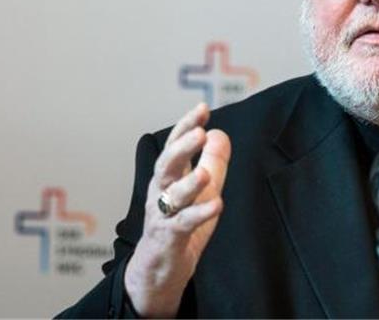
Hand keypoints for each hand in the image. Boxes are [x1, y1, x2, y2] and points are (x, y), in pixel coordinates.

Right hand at [124, 103, 231, 317]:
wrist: (158, 271)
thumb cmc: (179, 226)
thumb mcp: (202, 190)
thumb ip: (211, 162)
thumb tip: (219, 132)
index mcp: (169, 178)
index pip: (175, 146)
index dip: (186, 126)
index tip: (202, 108)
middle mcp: (161, 193)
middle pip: (166, 165)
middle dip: (181, 148)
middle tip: (198, 132)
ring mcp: (162, 216)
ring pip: (171, 196)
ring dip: (188, 183)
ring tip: (205, 173)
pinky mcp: (168, 239)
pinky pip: (183, 224)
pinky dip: (199, 214)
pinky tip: (216, 205)